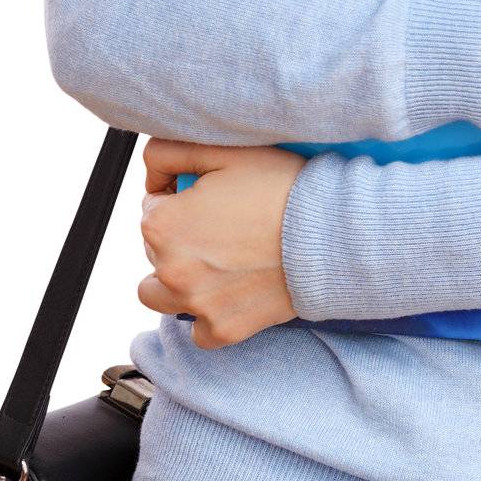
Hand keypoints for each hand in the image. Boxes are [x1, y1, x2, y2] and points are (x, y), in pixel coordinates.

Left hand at [138, 138, 307, 349]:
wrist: (329, 232)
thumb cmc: (281, 188)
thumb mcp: (225, 151)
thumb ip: (170, 152)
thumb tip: (151, 174)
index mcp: (164, 225)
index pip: (151, 207)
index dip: (180, 196)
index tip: (211, 194)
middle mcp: (170, 271)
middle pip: (155, 249)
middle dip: (179, 234)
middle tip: (223, 220)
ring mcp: (195, 305)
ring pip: (160, 294)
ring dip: (178, 277)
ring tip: (217, 258)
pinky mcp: (222, 330)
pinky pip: (198, 328)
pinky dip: (209, 311)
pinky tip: (233, 287)